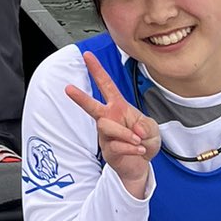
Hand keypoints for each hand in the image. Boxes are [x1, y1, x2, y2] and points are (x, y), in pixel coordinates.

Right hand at [65, 52, 159, 198]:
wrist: (141, 165)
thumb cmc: (144, 141)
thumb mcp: (152, 128)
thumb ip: (146, 125)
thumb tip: (135, 130)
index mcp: (118, 107)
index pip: (106, 85)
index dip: (97, 70)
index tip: (87, 55)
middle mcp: (109, 119)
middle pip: (92, 106)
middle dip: (80, 97)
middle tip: (68, 89)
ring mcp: (106, 136)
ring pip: (107, 126)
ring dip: (126, 134)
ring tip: (138, 141)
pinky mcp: (108, 150)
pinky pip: (116, 145)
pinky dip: (132, 148)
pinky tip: (140, 151)